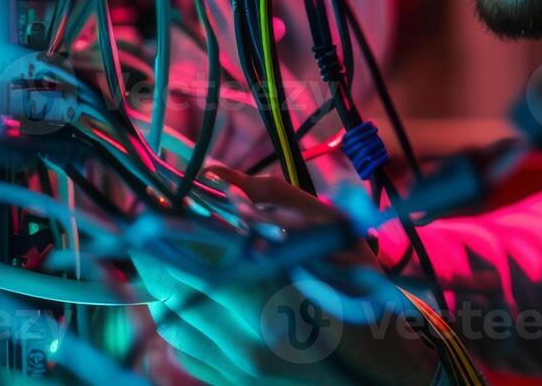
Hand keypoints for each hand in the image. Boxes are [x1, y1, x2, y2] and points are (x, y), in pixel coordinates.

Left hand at [135, 166, 441, 385]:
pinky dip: (178, 314)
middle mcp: (248, 343)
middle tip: (154, 217)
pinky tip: (194, 292)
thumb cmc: (367, 298)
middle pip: (170, 284)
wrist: (387, 379)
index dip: (170, 220)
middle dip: (156, 246)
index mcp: (275, 300)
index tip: (163, 196)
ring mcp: (236, 373)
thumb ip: (276, 201)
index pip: (195, 252)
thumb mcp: (336, 238)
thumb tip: (219, 175)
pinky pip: (182, 346)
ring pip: (168, 317)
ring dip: (162, 280)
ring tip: (169, 250)